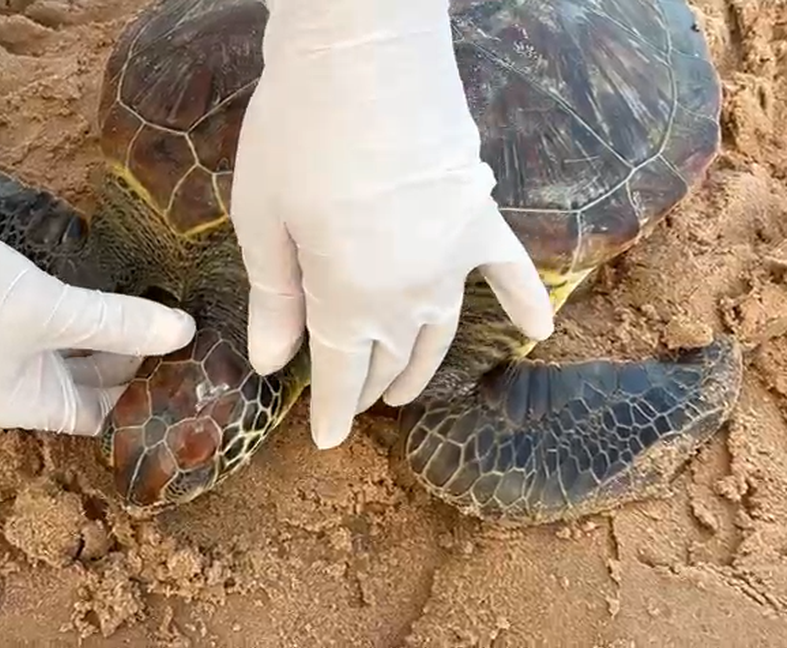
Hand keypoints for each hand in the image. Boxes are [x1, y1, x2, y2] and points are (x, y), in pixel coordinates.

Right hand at [0, 190, 196, 435]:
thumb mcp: (47, 309)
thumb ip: (115, 323)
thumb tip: (184, 334)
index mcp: (23, 405)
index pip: (101, 414)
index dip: (144, 396)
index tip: (189, 369)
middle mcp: (16, 386)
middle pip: (92, 381)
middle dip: (137, 359)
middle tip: (191, 335)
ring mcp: (7, 351)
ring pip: (77, 349)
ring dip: (115, 331)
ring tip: (168, 310)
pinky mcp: (3, 316)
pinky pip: (59, 324)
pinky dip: (89, 313)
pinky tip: (122, 290)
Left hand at [230, 0, 554, 448]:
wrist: (364, 50)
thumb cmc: (297, 133)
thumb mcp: (264, 222)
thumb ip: (274, 300)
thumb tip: (271, 365)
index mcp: (350, 300)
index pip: (341, 376)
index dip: (330, 413)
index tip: (323, 442)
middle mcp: (411, 292)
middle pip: (391, 357)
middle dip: (368, 387)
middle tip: (351, 399)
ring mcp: (454, 255)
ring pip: (441, 331)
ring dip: (422, 365)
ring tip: (404, 388)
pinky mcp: (479, 214)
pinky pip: (510, 269)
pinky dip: (525, 302)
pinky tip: (538, 331)